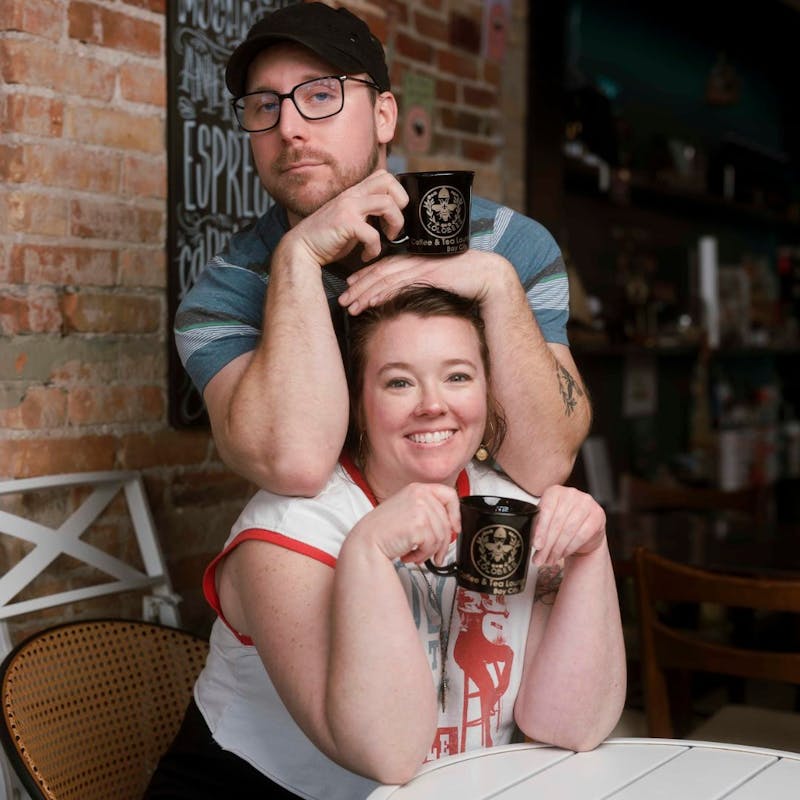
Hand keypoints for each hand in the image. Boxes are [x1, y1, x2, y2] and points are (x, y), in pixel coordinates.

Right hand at [283, 170, 407, 267]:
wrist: (301, 249)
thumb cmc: (326, 238)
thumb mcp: (350, 220)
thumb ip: (366, 214)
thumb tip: (388, 220)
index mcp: (354, 193)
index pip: (383, 177)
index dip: (397, 193)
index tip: (394, 215)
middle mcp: (352, 195)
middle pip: (388, 180)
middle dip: (401, 203)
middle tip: (395, 224)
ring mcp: (348, 207)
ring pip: (387, 203)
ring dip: (394, 224)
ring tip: (387, 238)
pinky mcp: (345, 223)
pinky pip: (373, 233)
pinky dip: (375, 248)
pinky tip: (366, 255)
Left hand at [338, 249, 512, 313]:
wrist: (488, 275)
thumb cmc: (466, 280)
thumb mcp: (439, 281)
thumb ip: (422, 285)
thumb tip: (411, 299)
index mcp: (415, 260)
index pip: (383, 267)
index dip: (364, 276)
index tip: (350, 287)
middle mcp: (414, 260)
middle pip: (378, 272)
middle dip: (358, 287)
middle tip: (342, 300)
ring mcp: (420, 265)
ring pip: (385, 278)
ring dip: (365, 293)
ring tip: (350, 306)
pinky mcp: (428, 273)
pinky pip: (400, 284)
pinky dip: (384, 292)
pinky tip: (371, 301)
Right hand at [348, 483, 460, 565]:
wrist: (366, 541)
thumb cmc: (383, 530)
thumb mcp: (408, 510)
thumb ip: (428, 512)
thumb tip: (451, 526)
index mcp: (418, 489)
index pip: (449, 494)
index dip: (456, 513)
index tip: (455, 527)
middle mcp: (420, 495)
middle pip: (447, 521)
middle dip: (441, 543)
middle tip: (431, 553)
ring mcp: (420, 508)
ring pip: (442, 536)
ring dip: (429, 551)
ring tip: (415, 553)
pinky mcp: (419, 524)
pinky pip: (432, 545)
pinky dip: (422, 555)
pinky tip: (409, 555)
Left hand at [531, 486, 605, 566]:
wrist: (585, 528)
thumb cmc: (562, 523)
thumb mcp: (548, 521)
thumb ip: (539, 528)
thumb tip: (535, 545)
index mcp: (554, 491)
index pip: (546, 510)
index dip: (540, 530)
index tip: (537, 545)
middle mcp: (571, 493)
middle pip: (557, 522)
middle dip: (548, 544)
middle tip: (541, 558)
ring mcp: (586, 503)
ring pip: (569, 530)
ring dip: (558, 548)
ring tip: (550, 559)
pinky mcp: (597, 515)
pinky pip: (581, 535)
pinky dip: (570, 547)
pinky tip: (563, 554)